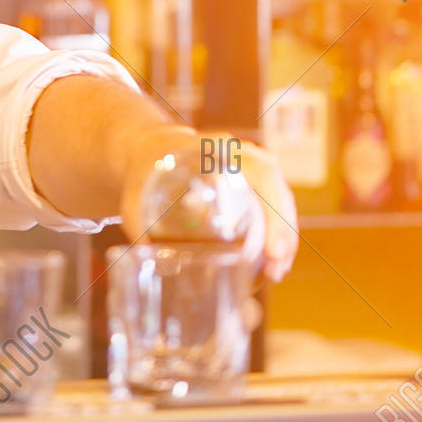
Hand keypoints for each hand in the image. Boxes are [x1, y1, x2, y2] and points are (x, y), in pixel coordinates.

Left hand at [119, 126, 298, 282]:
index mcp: (216, 149)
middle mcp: (240, 153)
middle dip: (283, 234)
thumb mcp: (136, 196)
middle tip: (276, 271)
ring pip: (281, 199)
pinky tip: (275, 259)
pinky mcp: (251, 179)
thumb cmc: (142, 172)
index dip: (273, 213)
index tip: (272, 251)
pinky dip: (278, 230)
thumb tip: (147, 262)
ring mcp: (249, 164)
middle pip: (277, 191)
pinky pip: (275, 202)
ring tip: (277, 273)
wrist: (149, 149)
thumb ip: (138, 226)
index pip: (261, 173)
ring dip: (285, 236)